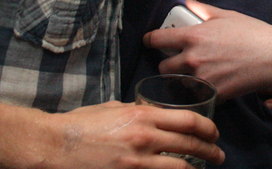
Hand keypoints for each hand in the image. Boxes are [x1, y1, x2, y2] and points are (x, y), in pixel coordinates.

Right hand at [45, 100, 223, 167]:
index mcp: (143, 115)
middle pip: (191, 144)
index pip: (190, 120)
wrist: (53, 146)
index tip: (214, 133)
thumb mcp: (114, 109)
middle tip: (218, 155)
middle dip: (210, 151)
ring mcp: (137, 161)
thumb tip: (154, 114)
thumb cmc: (81, 125)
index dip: (208, 128)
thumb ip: (137, 111)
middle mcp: (145, 137)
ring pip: (180, 167)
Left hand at [144, 0, 271, 100]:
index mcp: (194, 37)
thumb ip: (203, 10)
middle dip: (168, 63)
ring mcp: (202, 79)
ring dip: (184, 79)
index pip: (158, 39)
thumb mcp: (227, 16)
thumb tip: (189, 1)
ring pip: (179, 83)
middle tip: (179, 60)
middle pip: (163, 67)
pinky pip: (198, 94)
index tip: (150, 41)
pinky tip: (215, 80)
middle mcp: (193, 59)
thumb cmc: (253, 34)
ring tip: (199, 72)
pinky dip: (202, 89)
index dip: (150, 40)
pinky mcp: (213, 94)